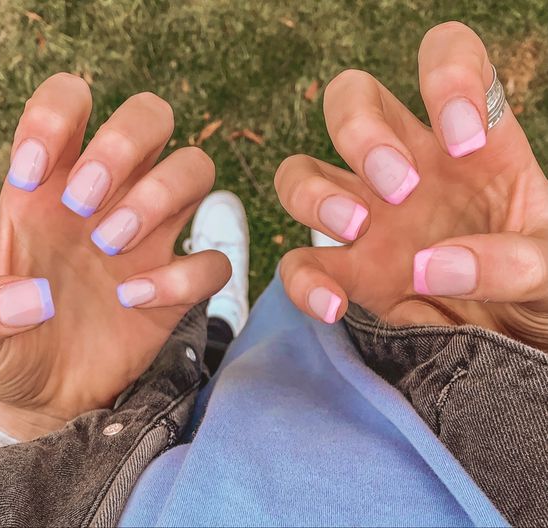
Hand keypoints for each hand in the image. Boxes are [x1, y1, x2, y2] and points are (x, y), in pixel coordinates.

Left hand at [0, 74, 229, 439]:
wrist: (44, 395)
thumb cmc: (7, 347)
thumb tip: (35, 297)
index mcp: (51, 187)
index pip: (71, 102)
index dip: (56, 117)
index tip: (31, 176)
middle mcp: (110, 199)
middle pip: (151, 116)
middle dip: (124, 143)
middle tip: (85, 202)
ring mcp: (152, 239)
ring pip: (195, 168)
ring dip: (161, 194)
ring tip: (112, 244)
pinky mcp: (180, 286)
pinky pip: (212, 261)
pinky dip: (183, 277)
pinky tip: (134, 300)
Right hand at [275, 22, 547, 349]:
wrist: (512, 338)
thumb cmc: (541, 285)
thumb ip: (519, 261)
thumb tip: (437, 265)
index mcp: (473, 143)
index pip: (446, 59)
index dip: (448, 77)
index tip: (464, 141)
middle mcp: (410, 168)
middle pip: (350, 98)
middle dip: (361, 130)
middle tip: (398, 185)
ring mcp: (370, 219)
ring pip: (301, 172)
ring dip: (316, 193)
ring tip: (358, 226)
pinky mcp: (349, 272)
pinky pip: (299, 264)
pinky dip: (303, 282)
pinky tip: (333, 304)